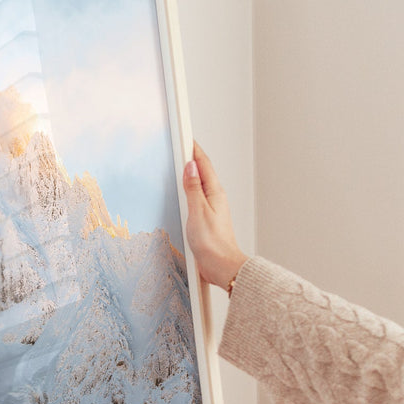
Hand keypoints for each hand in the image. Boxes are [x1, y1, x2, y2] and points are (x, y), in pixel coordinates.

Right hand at [183, 142, 248, 288]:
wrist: (222, 266)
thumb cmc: (212, 243)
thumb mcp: (198, 212)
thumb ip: (193, 188)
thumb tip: (190, 167)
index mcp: (214, 193)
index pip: (203, 164)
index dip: (194, 149)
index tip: (185, 136)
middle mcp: (215, 198)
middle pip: (203, 172)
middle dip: (192, 157)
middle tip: (181, 144)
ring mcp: (212, 209)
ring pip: (200, 184)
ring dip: (191, 173)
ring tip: (181, 163)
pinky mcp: (207, 219)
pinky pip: (197, 197)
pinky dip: (190, 189)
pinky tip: (184, 192)